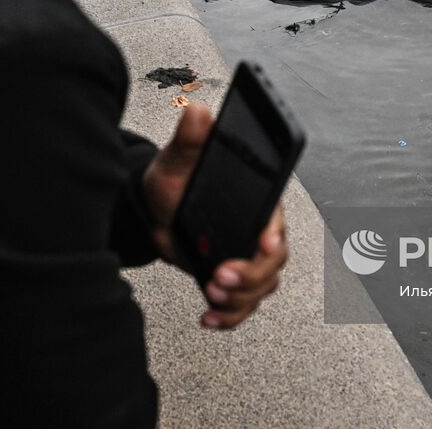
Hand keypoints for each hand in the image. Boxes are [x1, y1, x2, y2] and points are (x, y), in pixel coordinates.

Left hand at [141, 103, 289, 329]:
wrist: (156, 210)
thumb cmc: (175, 180)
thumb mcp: (178, 159)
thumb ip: (191, 139)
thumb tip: (199, 113)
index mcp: (257, 202)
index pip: (276, 224)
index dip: (273, 238)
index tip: (262, 244)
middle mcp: (257, 233)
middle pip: (271, 264)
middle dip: (250, 276)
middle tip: (221, 276)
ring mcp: (246, 259)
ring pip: (260, 289)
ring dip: (239, 299)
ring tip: (211, 294)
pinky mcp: (231, 281)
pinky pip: (241, 306)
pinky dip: (228, 317)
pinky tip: (208, 318)